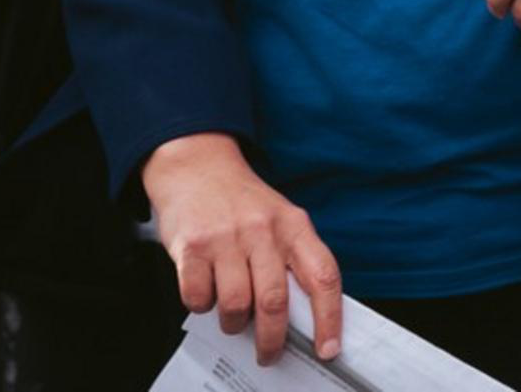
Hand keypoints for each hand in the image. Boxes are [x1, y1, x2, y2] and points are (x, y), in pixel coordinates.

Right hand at [145, 133, 340, 363]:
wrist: (197, 166)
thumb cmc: (242, 203)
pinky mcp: (191, 247)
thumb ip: (292, 260)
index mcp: (294, 226)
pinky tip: (206, 294)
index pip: (323, 276)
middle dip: (273, 339)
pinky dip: (202, 306)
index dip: (329, 317)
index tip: (328, 348)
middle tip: (269, 354)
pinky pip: (198, 297)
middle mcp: (263, 231)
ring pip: (237, 305)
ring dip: (235, 324)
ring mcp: (226, 238)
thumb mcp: (279, 220)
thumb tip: (303, 318)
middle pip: (275, 301)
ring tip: (234, 319)